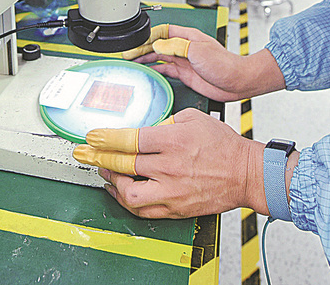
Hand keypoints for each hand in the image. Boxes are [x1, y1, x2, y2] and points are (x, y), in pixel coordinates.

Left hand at [73, 108, 265, 218]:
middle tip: (83, 153)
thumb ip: (166, 121)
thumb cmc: (224, 146)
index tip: (91, 136)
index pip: (130, 139)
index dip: (106, 138)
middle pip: (123, 164)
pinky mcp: (175, 208)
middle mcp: (169, 167)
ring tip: (103, 171)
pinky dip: (126, 202)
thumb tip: (146, 128)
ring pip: (129, 193)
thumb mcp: (194, 118)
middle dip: (97, 158)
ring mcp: (171, 191)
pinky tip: (119, 192)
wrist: (245, 174)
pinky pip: (143, 210)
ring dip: (111, 182)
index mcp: (173, 141)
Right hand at [122, 24, 284, 101]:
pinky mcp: (186, 74)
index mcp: (188, 36)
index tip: (136, 42)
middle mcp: (185, 47)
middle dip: (142, 48)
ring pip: (160, 57)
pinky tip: (147, 72)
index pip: (162, 32)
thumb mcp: (198, 51)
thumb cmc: (224, 63)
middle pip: (158, 45)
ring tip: (133, 62)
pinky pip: (166, 70)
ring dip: (146, 59)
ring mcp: (185, 61)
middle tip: (128, 54)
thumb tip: (157, 45)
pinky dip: (155, 70)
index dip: (148, 36)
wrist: (236, 81)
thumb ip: (176, 46)